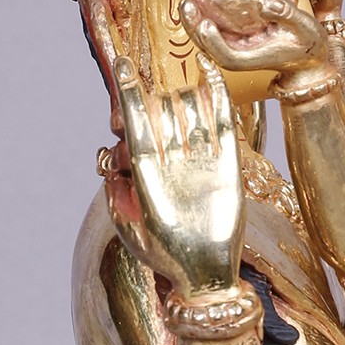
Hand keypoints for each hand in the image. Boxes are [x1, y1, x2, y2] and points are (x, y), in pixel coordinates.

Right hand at [106, 55, 245, 297]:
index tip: (122, 65)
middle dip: (150, 96)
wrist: (209, 279)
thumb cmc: (165, 257)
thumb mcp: (129, 230)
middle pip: (161, 111)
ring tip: (173, 91)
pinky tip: (208, 70)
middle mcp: (176, 169)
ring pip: (191, 110)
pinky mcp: (232, 170)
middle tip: (146, 97)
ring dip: (178, 93)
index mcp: (147, 181)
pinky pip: (224, 121)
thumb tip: (112, 162)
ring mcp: (206, 167)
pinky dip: (216, 91)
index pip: (136, 123)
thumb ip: (116, 195)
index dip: (128, 90)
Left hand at [183, 0, 325, 74]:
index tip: (205, 23)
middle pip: (208, 43)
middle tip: (187, 1)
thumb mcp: (305, 28)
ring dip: (198, 10)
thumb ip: (287, 14)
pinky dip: (210, 4)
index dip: (212, 41)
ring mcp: (235, 43)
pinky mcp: (236, 32)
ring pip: (209, 29)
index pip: (224, 55)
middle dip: (195, 22)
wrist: (309, 55)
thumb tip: (265, 3)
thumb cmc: (308, 45)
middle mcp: (238, 53)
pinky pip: (218, 18)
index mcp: (251, 59)